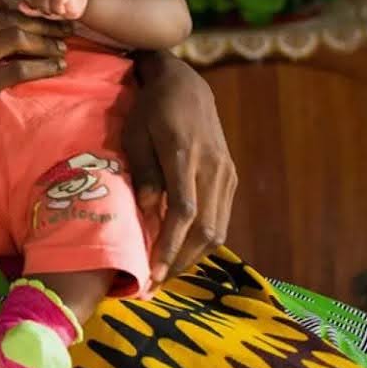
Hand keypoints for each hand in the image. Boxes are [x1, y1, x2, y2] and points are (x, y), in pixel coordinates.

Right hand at [0, 0, 70, 166]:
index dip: (18, 4)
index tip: (37, 15)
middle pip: (5, 17)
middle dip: (40, 21)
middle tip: (62, 30)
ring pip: (13, 38)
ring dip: (44, 41)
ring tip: (61, 49)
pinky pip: (14, 70)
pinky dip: (40, 66)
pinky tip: (55, 69)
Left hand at [17, 0, 87, 19]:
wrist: (83, 4)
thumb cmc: (61, 5)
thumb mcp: (43, 7)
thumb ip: (30, 7)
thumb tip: (20, 6)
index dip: (31, 3)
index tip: (41, 6)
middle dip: (41, 8)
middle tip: (52, 9)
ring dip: (50, 10)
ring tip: (58, 9)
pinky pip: (56, 3)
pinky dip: (59, 10)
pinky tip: (64, 8)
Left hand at [123, 53, 236, 283]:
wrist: (186, 84)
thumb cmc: (150, 108)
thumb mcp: (135, 134)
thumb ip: (143, 173)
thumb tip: (148, 214)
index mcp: (184, 155)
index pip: (184, 213)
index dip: (170, 247)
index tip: (154, 273)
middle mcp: (212, 167)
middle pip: (205, 229)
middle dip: (181, 261)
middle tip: (155, 283)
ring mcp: (226, 172)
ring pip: (218, 229)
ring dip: (193, 255)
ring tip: (167, 272)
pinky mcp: (230, 175)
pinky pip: (221, 217)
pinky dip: (204, 239)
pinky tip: (183, 249)